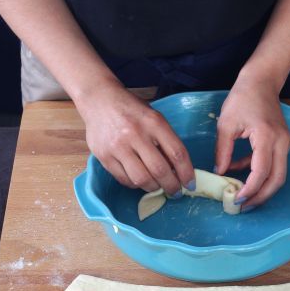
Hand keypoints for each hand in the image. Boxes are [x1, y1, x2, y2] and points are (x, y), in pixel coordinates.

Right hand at [76, 83, 194, 195]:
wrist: (99, 99)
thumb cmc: (132, 110)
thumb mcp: (154, 118)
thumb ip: (165, 140)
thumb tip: (177, 170)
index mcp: (154, 122)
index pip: (177, 153)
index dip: (186, 173)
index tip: (190, 184)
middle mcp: (135, 134)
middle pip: (159, 170)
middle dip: (171, 186)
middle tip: (175, 191)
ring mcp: (117, 146)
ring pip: (141, 179)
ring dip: (153, 188)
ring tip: (157, 186)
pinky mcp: (103, 156)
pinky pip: (124, 179)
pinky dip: (135, 184)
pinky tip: (140, 181)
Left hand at [215, 75, 289, 210]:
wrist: (261, 81)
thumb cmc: (242, 98)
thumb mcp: (226, 124)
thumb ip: (222, 151)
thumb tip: (218, 173)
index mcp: (267, 138)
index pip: (261, 172)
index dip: (250, 189)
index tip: (236, 199)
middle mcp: (281, 143)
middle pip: (277, 180)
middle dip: (261, 197)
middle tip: (243, 207)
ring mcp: (285, 143)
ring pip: (278, 175)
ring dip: (261, 188)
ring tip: (242, 197)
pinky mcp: (282, 143)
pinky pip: (273, 165)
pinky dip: (258, 173)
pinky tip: (238, 172)